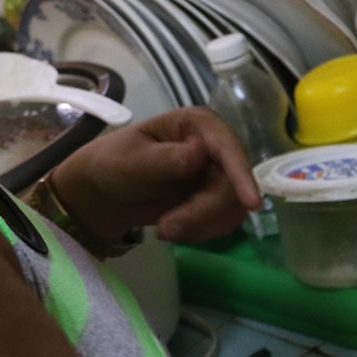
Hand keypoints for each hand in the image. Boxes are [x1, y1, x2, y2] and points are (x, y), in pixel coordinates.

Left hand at [50, 108, 263, 243]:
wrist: (104, 194)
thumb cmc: (113, 164)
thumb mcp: (131, 161)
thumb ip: (165, 159)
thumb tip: (200, 152)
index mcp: (197, 124)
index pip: (227, 147)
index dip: (242, 175)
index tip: (251, 204)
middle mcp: (215, 147)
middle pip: (232, 185)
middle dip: (202, 213)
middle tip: (166, 230)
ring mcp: (218, 174)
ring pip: (231, 207)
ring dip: (199, 225)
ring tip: (164, 230)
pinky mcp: (215, 199)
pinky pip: (223, 221)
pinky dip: (200, 232)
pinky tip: (174, 229)